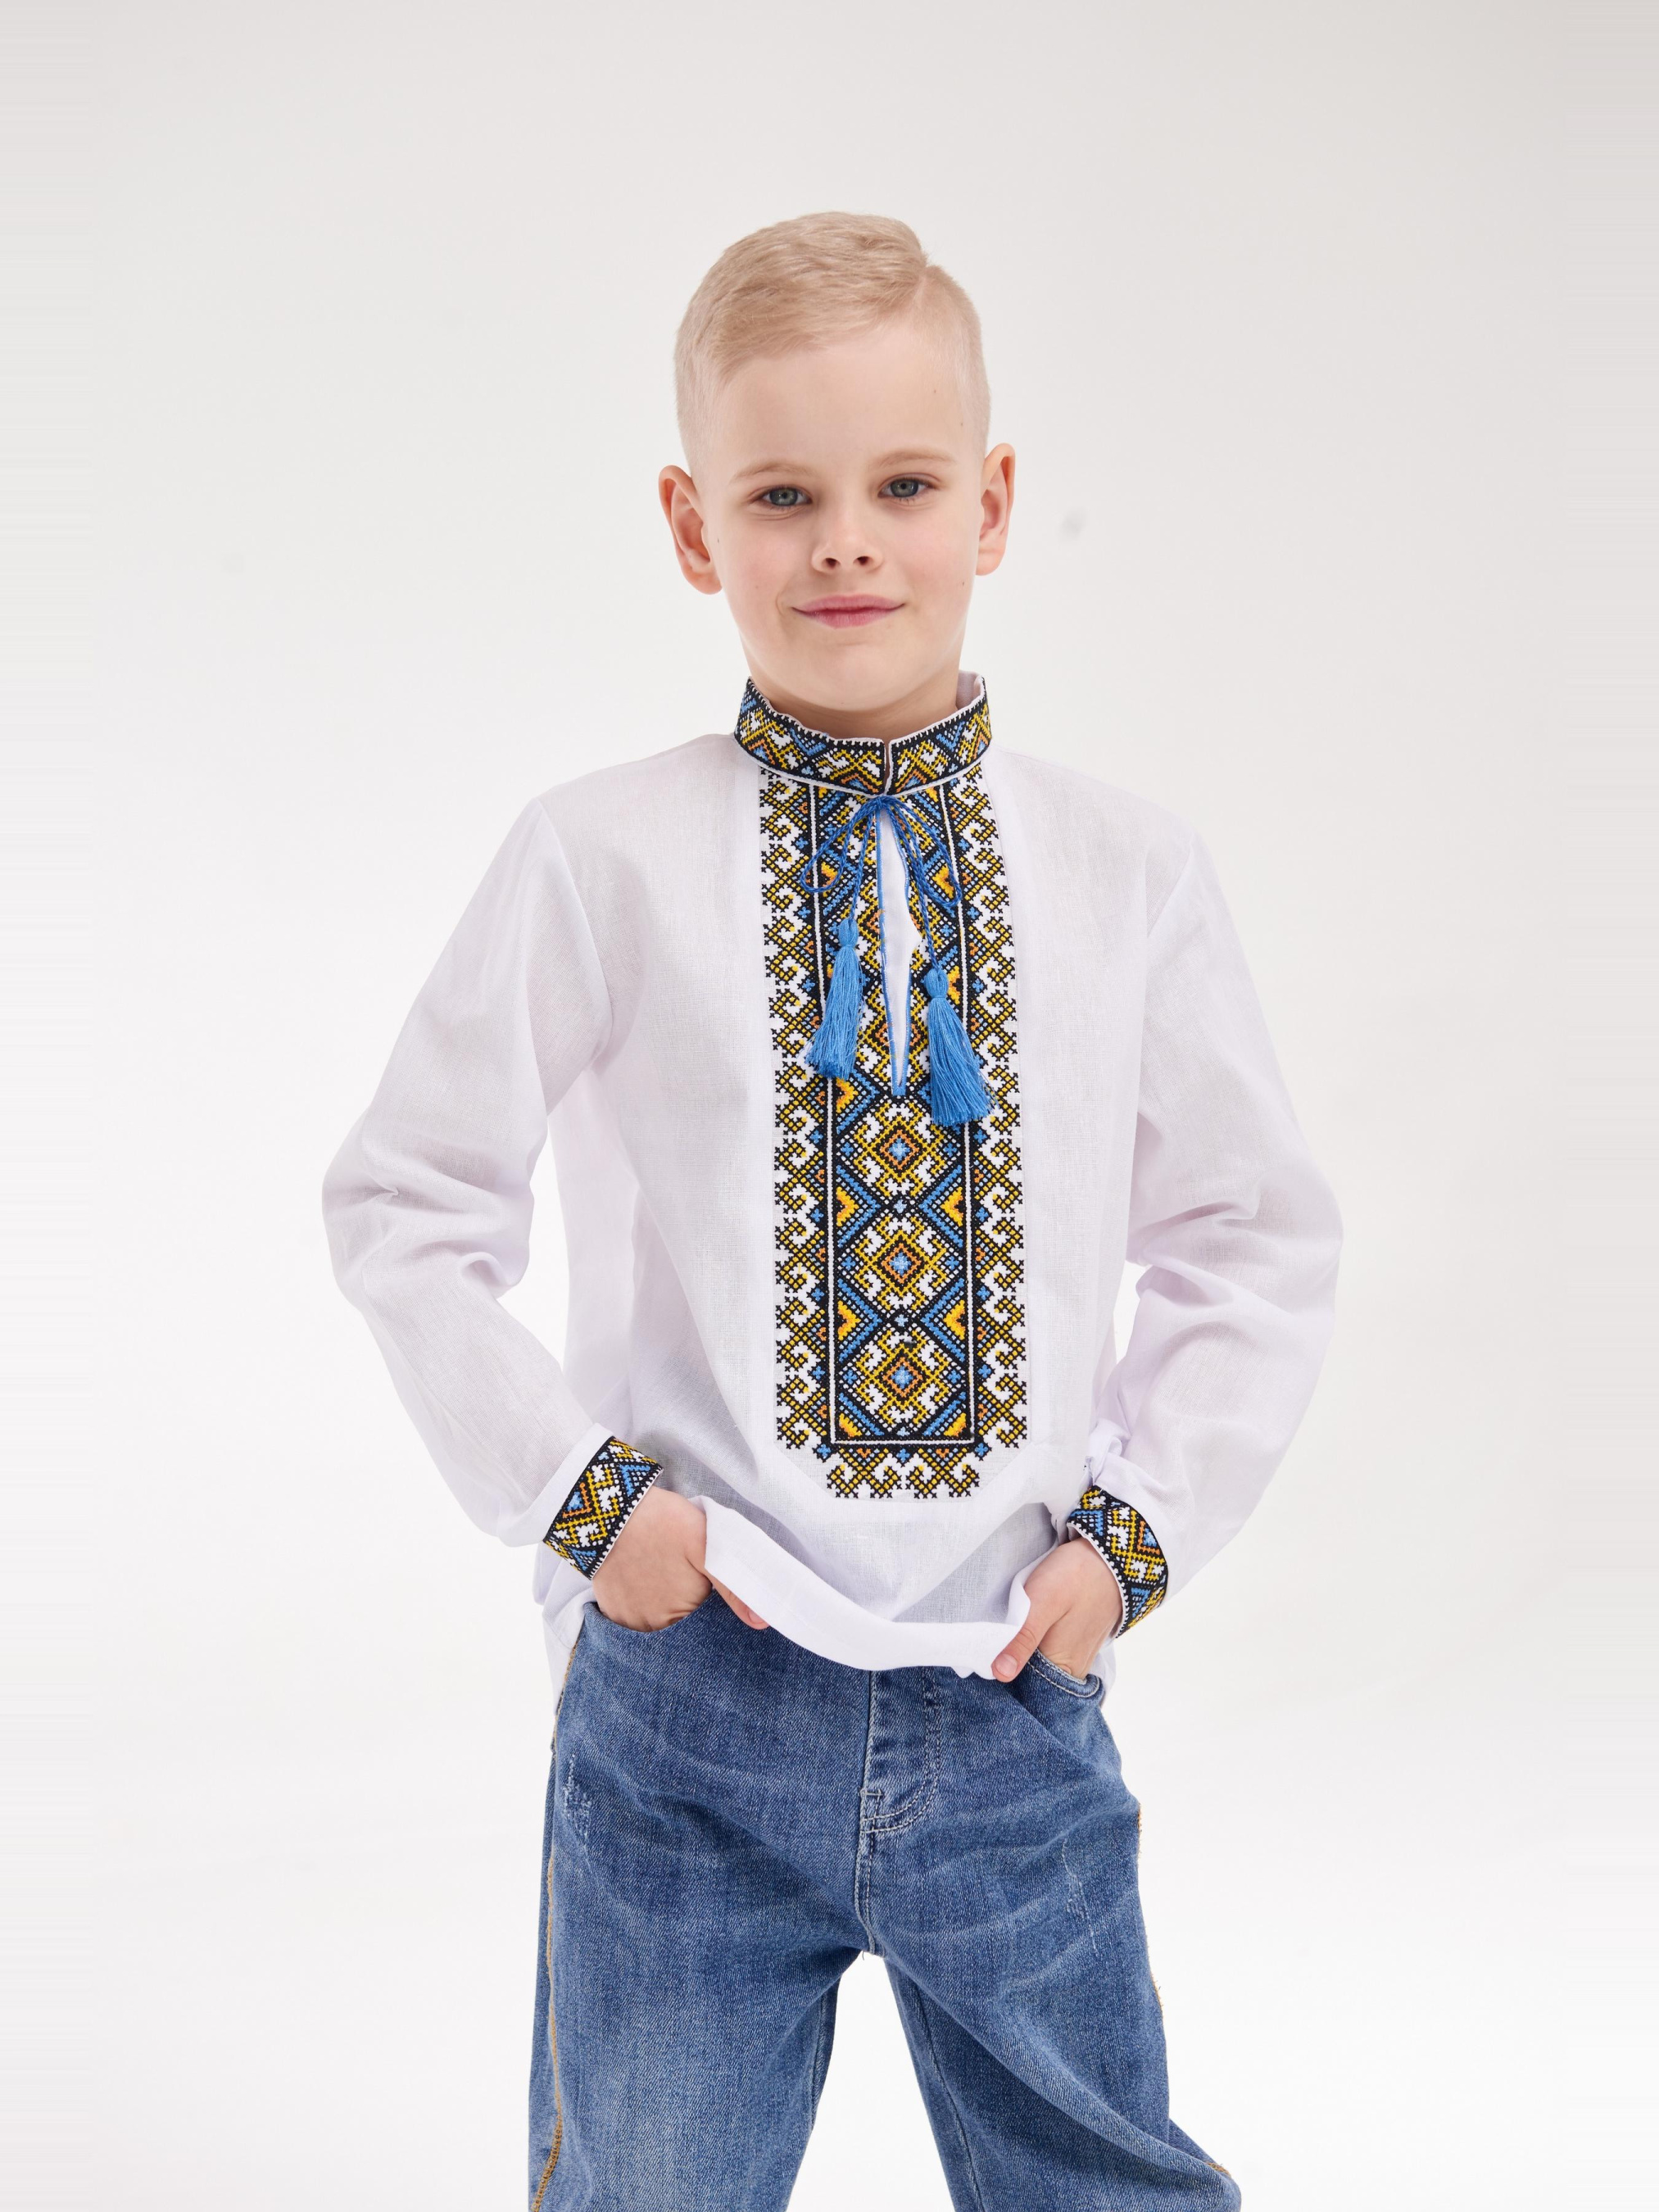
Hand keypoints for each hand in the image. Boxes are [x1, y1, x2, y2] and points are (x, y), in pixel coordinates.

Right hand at [590, 1486, 768, 1633]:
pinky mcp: (611, 1610)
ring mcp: (629, 1622)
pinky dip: (641, 1600)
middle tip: (682, 1569)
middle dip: (689, 1604)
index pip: (707, 1625)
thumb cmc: (664, 1524)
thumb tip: (762, 1623)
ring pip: (659, 1621)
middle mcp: (653, 1629)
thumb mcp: (708, 1547)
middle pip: (682, 1625)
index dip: (711, 1603)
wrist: (611, 1507)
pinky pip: (633, 1616)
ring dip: (665, 1604)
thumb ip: (736, 1588)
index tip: (706, 1582)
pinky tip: (644, 1575)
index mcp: (682, 1617)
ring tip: (662, 1569)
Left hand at [992, 1536, 1122, 1681]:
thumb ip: (1022, 1640)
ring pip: (1040, 1667)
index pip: (1022, 1687)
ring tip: (1012, 1632)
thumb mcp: (1042, 1604)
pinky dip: (1036, 1647)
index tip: (984, 1656)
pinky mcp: (1078, 1645)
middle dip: (1011, 1663)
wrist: (1108, 1557)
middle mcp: (1073, 1672)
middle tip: (996, 1638)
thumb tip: (1000, 1674)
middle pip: (1031, 1679)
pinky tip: (1028, 1631)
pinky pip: (1051, 1656)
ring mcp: (1078, 1659)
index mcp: (1063, 1668)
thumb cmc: (1074, 1577)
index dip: (1001, 1672)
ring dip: (1023, 1654)